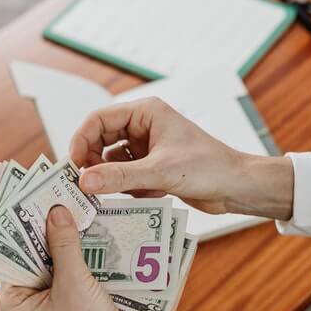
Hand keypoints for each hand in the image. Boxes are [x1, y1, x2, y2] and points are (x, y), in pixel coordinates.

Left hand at [0, 205, 151, 310]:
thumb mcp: (74, 282)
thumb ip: (64, 244)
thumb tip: (55, 209)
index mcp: (12, 307)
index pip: (10, 258)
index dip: (21, 229)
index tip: (28, 200)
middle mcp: (25, 307)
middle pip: (31, 259)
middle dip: (45, 232)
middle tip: (53, 197)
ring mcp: (48, 307)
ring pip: (52, 264)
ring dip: (63, 242)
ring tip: (71, 208)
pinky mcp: (70, 306)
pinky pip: (68, 273)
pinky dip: (77, 256)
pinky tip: (87, 232)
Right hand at [68, 98, 293, 219]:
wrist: (237, 187)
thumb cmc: (209, 167)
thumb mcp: (160, 172)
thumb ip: (120, 177)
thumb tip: (84, 181)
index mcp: (146, 113)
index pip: (99, 119)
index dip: (81, 139)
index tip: (73, 165)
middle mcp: (145, 127)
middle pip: (101, 140)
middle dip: (94, 163)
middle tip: (85, 185)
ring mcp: (148, 148)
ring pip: (113, 161)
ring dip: (112, 179)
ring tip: (111, 195)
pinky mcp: (153, 168)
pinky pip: (127, 177)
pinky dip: (129, 189)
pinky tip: (145, 196)